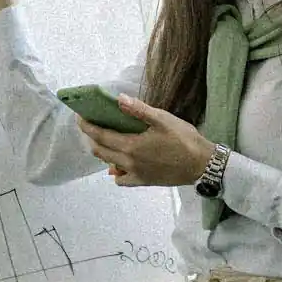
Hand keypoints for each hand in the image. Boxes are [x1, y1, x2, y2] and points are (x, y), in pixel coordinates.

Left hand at [78, 94, 215, 187]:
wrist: (201, 164)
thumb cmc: (183, 139)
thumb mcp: (163, 119)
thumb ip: (139, 110)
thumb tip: (119, 100)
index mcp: (131, 145)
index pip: (101, 135)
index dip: (88, 127)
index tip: (80, 118)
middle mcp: (129, 162)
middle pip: (101, 151)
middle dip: (92, 138)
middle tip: (91, 127)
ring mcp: (135, 174)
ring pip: (109, 165)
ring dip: (103, 153)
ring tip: (106, 142)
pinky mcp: (144, 181)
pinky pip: (122, 180)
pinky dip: (117, 172)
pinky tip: (121, 164)